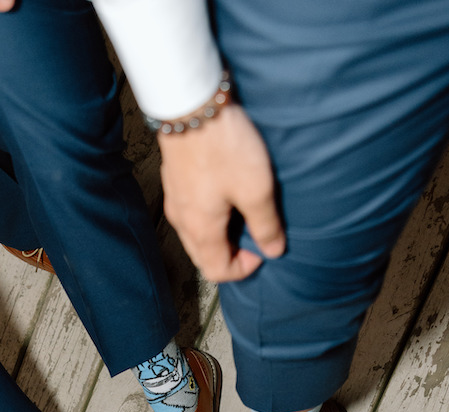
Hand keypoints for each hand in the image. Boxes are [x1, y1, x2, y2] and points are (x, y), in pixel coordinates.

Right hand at [158, 104, 285, 282]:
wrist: (191, 104)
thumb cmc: (223, 146)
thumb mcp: (256, 188)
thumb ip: (266, 224)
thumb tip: (274, 249)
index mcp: (201, 230)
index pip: (217, 271)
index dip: (243, 269)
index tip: (262, 251)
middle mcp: (182, 221)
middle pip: (203, 256)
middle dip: (229, 255)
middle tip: (253, 236)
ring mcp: (175, 200)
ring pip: (195, 235)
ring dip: (218, 235)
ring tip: (241, 213)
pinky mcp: (174, 180)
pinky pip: (189, 212)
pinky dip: (207, 215)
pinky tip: (223, 192)